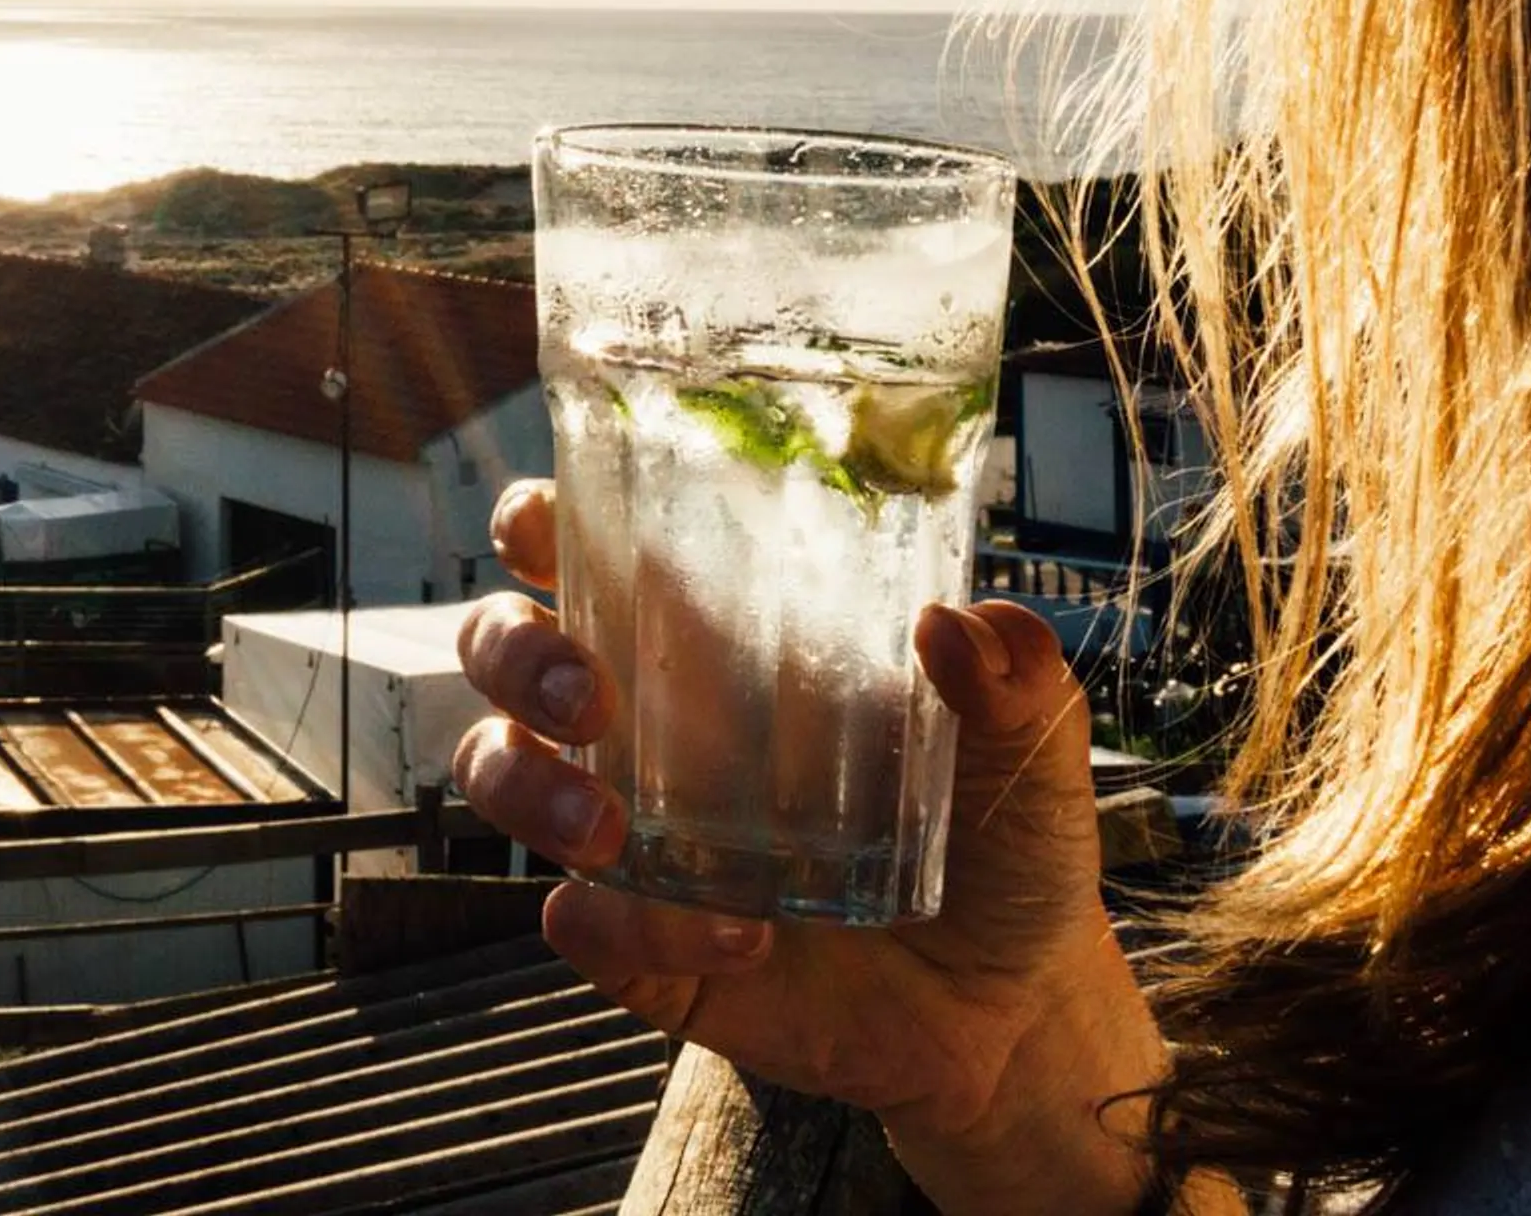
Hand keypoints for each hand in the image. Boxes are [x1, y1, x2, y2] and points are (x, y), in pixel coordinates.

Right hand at [452, 479, 1181, 1215]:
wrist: (1009, 1009)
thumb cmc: (999, 842)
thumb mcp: (1030, 752)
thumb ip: (1015, 680)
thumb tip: (959, 624)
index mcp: (714, 639)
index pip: (582, 549)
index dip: (534, 523)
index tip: (542, 527)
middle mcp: (647, 721)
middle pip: (502, 650)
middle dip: (513, 657)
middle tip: (586, 697)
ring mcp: (632, 833)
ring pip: (499, 779)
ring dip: (528, 794)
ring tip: (610, 835)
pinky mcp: (642, 944)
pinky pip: (579, 927)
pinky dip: (628, 931)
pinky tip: (738, 940)